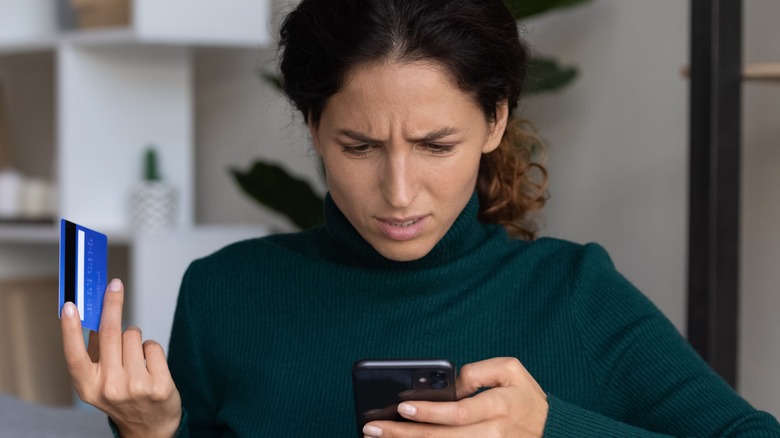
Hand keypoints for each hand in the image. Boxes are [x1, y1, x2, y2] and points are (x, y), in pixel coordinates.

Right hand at [61, 278, 180, 437]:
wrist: (149, 427)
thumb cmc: (122, 397)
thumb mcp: (99, 380)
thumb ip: (94, 350)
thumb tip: (94, 314)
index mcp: (88, 387)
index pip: (74, 354)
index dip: (70, 328)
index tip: (70, 305)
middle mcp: (110, 388)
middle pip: (110, 333)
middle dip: (112, 303)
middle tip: (115, 286)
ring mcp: (136, 387)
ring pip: (133, 335)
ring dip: (134, 338)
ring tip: (135, 357)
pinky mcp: (160, 385)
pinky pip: (152, 346)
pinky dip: (151, 349)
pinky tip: (149, 365)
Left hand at [362, 357, 547, 437]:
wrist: (551, 430)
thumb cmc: (526, 397)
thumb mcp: (511, 370)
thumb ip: (477, 372)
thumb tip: (449, 386)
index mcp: (498, 407)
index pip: (458, 413)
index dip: (429, 412)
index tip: (402, 407)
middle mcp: (491, 434)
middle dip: (404, 434)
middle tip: (372, 429)